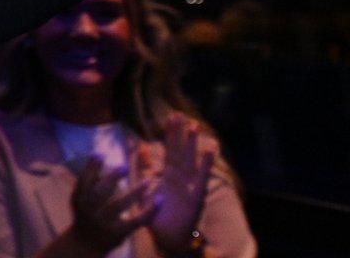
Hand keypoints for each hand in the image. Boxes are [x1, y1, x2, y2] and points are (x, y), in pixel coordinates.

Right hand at [68, 155, 155, 255]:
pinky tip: (160, 199)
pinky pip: (137, 221)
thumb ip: (89, 179)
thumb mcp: (80, 198)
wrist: (85, 244)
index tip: (100, 154)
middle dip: (111, 180)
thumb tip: (99, 154)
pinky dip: (150, 211)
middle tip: (124, 167)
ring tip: (148, 180)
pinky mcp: (119, 233)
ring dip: (135, 192)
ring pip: (119, 206)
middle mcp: (89, 211)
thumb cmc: (85, 214)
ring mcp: (104, 223)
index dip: (90, 168)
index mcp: (79, 200)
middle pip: (99, 194)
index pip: (83, 181)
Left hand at [144, 113, 217, 254]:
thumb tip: (139, 145)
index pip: (169, 149)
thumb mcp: (147, 187)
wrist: (167, 236)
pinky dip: (206, 163)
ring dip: (193, 143)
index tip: (171, 115)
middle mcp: (180, 176)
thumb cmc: (158, 212)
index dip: (170, 133)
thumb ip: (145, 167)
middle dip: (180, 133)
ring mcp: (189, 184)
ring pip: (191, 160)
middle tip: (181, 114)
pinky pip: (202, 177)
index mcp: (168, 174)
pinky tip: (210, 148)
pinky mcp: (196, 195)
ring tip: (194, 126)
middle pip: (180, 150)